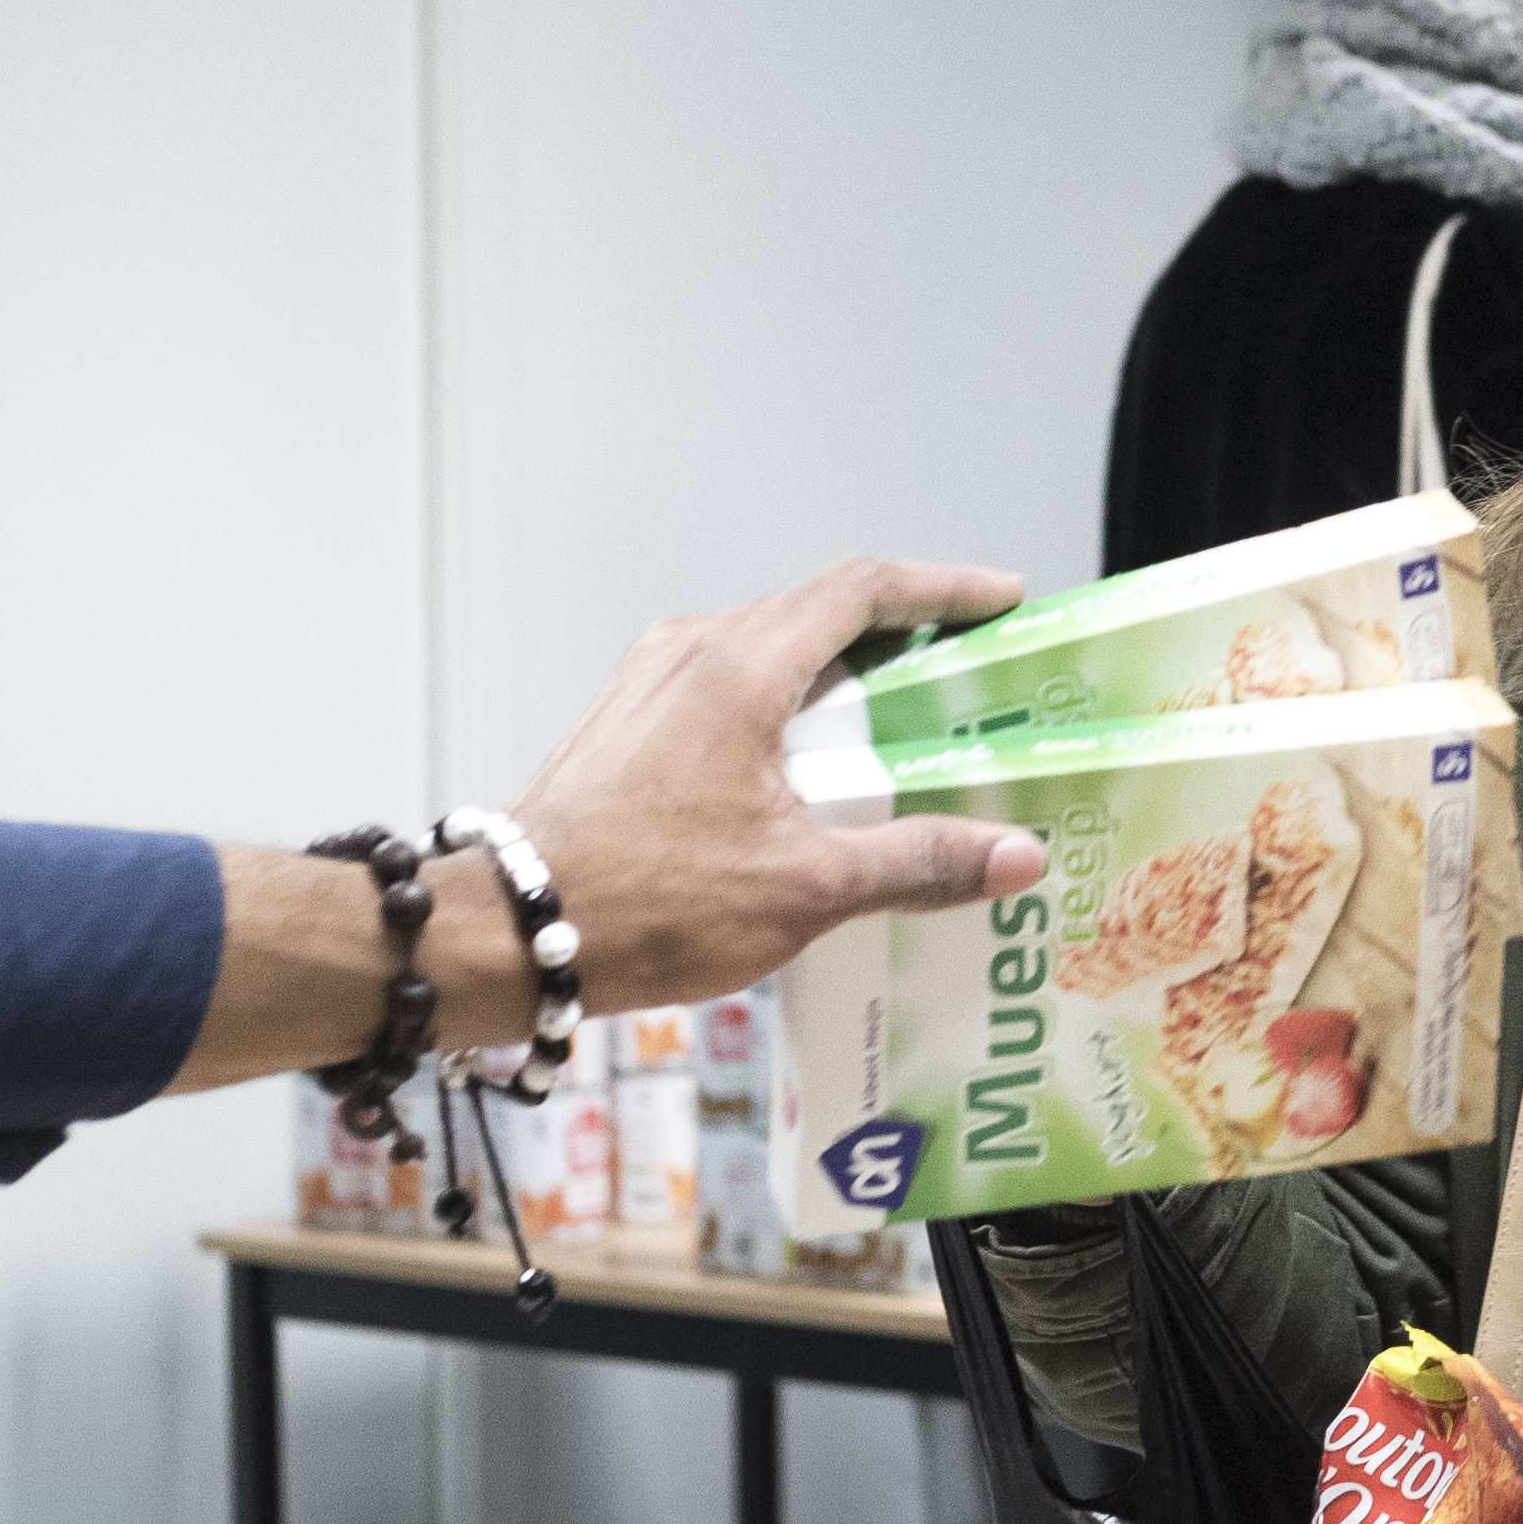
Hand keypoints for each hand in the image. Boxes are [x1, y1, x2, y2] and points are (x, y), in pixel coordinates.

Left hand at [484, 559, 1054, 1023]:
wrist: (508, 934)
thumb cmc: (647, 901)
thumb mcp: (805, 887)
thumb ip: (918, 861)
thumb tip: (1014, 854)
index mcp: (738, 667)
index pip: (863, 589)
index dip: (943, 590)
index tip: (1002, 603)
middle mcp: (688, 651)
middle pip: (817, 616)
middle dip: (902, 643)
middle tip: (967, 683)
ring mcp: (647, 684)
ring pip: (768, 655)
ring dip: (840, 685)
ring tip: (899, 740)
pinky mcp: (625, 724)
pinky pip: (725, 693)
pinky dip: (785, 715)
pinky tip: (809, 783)